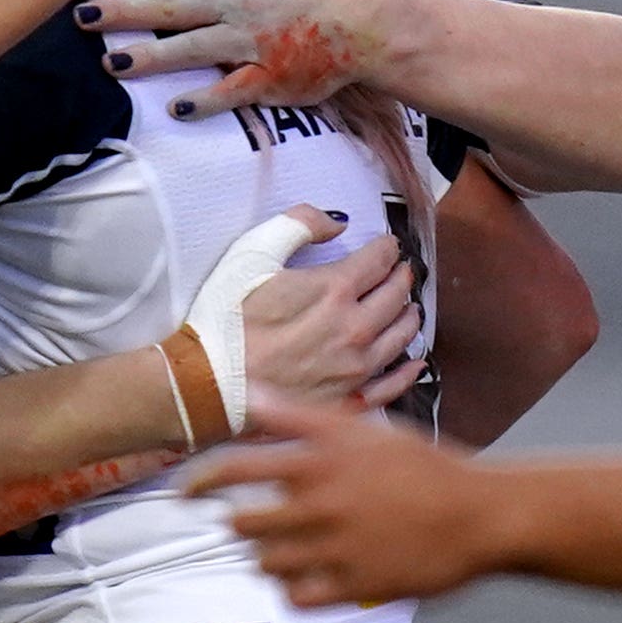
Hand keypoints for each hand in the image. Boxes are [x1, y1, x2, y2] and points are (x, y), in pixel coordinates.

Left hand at [86, 0, 388, 117]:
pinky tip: (176, 107)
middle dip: (123, 12)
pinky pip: (233, 90)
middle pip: (170, 6)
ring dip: (152, 56)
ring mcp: (248, 42)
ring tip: (113, 63)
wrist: (350, 22)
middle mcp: (232, 4)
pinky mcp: (266, 77)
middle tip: (82, 17)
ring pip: (194, 47)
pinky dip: (206, 99)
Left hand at [180, 396, 521, 607]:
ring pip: (266, 563)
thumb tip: (251, 394)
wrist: (484, 514)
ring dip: (266, 557)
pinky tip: (307, 578)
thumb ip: (301, 417)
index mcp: (322, 461)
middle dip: (240, 525)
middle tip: (248, 525)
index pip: (235, 469)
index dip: (199, 482)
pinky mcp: (356, 586)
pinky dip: (294, 589)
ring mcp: (338, 548)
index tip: (184, 493)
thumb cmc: (425, 467)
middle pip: (243, 523)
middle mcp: (323, 503)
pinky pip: (298, 597)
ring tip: (284, 550)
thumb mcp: (366, 431)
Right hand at [232, 234, 423, 421]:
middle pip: (396, 295)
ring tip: (407, 308)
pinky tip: (413, 361)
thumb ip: (298, 225)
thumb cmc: (224, 319)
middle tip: (400, 272)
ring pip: (402, 337)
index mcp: (335, 289)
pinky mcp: (347, 400)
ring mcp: (355, 368)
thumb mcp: (252, 253)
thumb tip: (337, 222)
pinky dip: (407, 370)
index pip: (381, 259)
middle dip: (401, 278)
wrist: (208, 385)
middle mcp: (355, 328)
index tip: (387, 246)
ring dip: (408, 316)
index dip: (387, 248)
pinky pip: (391, 385)